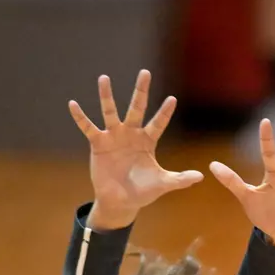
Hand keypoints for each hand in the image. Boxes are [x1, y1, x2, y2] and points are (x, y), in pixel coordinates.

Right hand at [68, 70, 202, 230]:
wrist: (121, 201)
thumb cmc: (143, 191)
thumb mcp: (163, 184)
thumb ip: (180, 179)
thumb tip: (201, 176)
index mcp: (148, 141)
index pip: (158, 123)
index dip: (165, 113)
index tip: (173, 99)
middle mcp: (131, 134)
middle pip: (137, 108)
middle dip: (141, 91)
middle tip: (145, 73)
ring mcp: (114, 136)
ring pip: (110, 112)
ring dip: (107, 96)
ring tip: (104, 78)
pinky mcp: (98, 143)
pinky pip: (88, 127)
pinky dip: (80, 117)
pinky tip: (73, 104)